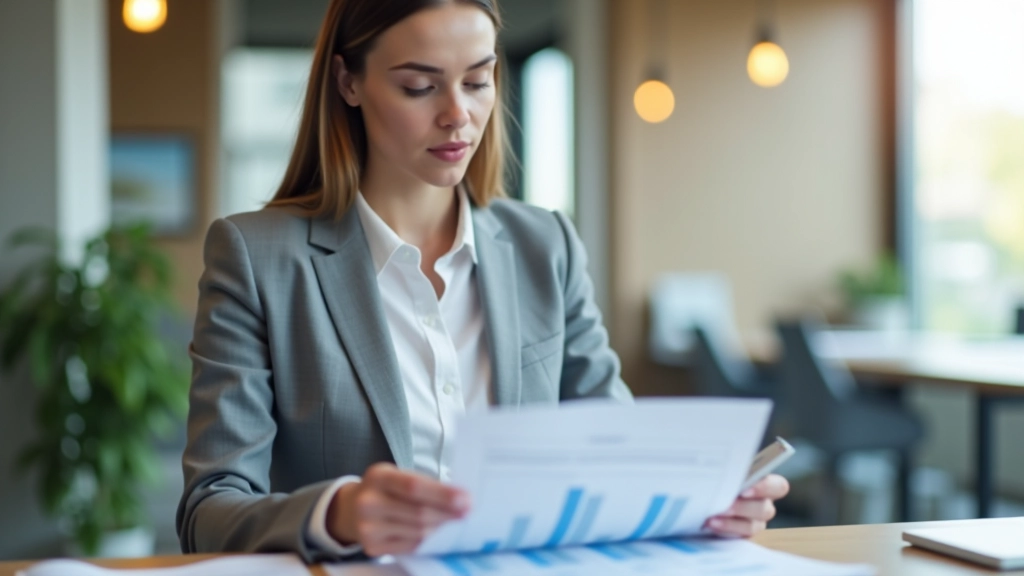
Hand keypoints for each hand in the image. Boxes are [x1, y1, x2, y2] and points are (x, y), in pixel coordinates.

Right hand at [326, 462, 470, 555]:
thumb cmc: (385, 489)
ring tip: (455, 523)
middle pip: (418, 512)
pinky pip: (410, 546)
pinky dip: (428, 541)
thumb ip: (424, 484)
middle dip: (447, 514)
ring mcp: (367, 527)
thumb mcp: (397, 476)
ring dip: (441, 528)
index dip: (442, 494)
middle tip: (468, 512)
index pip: (414, 486)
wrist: (351, 508)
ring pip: (417, 532)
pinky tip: (439, 534)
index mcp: (378, 476)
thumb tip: (460, 499)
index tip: (465, 499)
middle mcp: (368, 502)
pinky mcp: (371, 547)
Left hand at [705, 474, 789, 537]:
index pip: (778, 487)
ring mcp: (755, 521)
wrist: (703, 492)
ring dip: (732, 521)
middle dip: (744, 507)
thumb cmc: (717, 473)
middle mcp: (763, 503)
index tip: (745, 488)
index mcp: (764, 483)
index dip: (765, 488)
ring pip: (753, 525)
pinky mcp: (742, 534)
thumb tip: (718, 458)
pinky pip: (739, 536)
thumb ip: (728, 466)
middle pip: (765, 509)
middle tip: (726, 504)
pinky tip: (710, 523)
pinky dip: (725, 530)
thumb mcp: (723, 467)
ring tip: (713, 517)